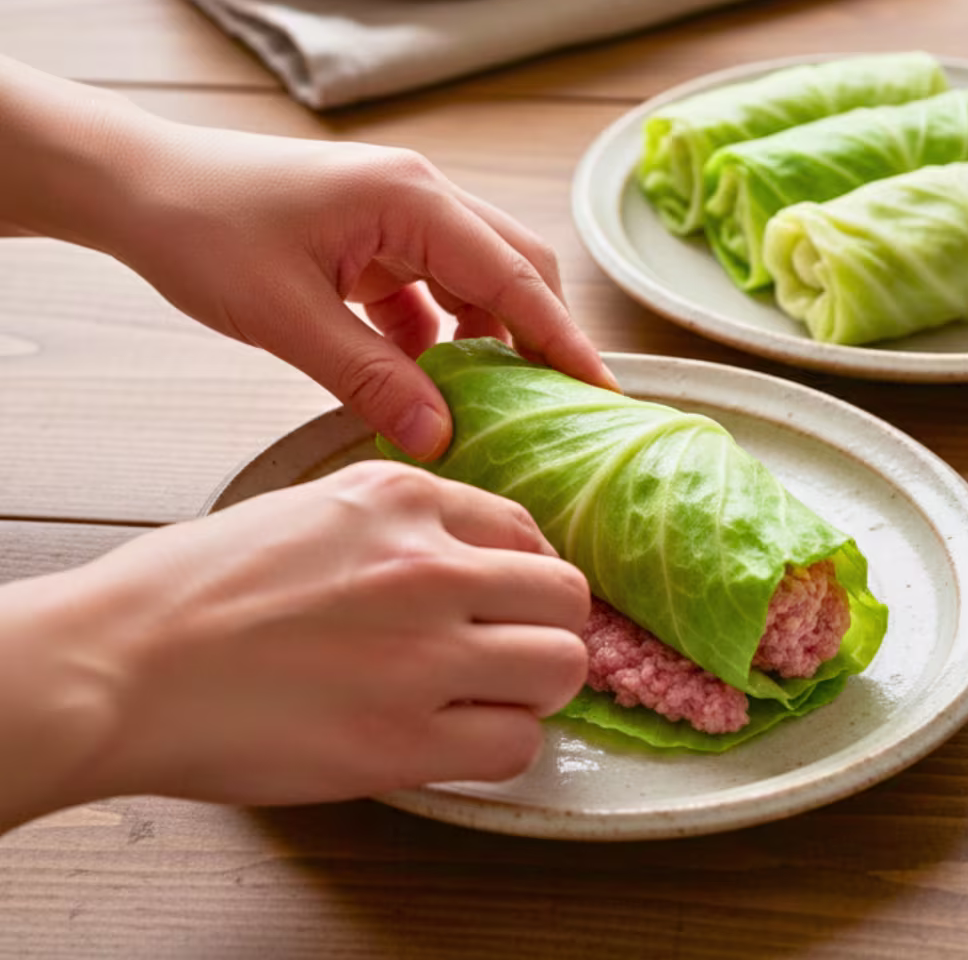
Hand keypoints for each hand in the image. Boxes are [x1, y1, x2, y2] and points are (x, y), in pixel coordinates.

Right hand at [1, 462, 589, 825]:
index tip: (508, 603)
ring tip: (489, 700)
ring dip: (535, 690)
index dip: (524, 575)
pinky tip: (454, 740)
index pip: (524, 530)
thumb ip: (396, 525)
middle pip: (566, 596)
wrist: (123, 661)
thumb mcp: (309, 511)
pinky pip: (515, 746)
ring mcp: (422, 654)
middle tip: (513, 654)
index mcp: (400, 497)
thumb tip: (461, 558)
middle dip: (549, 629)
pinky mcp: (402, 742)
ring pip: (561, 669)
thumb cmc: (195, 589)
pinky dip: (498, 747)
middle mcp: (427, 564)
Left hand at [100, 115, 612, 457]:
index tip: (602, 394)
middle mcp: (418, 194)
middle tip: (558, 408)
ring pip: (473, 277)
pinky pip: (427, 287)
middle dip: (538, 335)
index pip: (515, 276)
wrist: (140, 188)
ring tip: (489, 404)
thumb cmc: (203, 231)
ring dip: (484, 336)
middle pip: (512, 267)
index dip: (562, 340)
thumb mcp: (287, 317)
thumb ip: (369, 377)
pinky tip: (419, 377)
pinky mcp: (370, 235)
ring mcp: (395, 212)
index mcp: (411, 198)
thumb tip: (442, 435)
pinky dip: (435, 333)